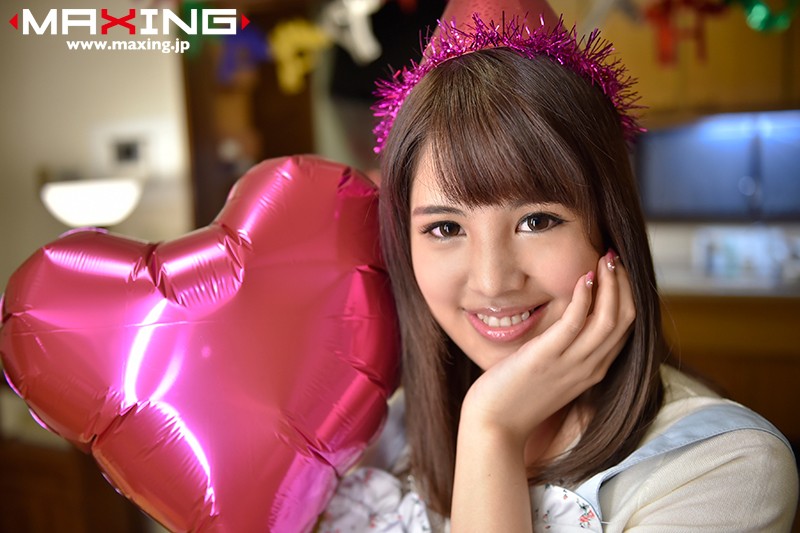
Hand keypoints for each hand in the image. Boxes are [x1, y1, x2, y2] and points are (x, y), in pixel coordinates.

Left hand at [450, 250, 634, 531]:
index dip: (627, 296)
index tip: (619, 271)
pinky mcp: (547, 358)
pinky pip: (575, 324)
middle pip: (625, 320)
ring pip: (609, 320)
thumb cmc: (516, 395)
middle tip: (614, 256)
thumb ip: (564, 348)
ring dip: (611, 285)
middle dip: (624, 285)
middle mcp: (589, 367)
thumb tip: (568, 315)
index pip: (625, 328)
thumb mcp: (550, 370)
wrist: (495, 425)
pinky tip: (584, 277)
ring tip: (605, 258)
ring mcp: (571, 364)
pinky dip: (585, 298)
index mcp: (593, 369)